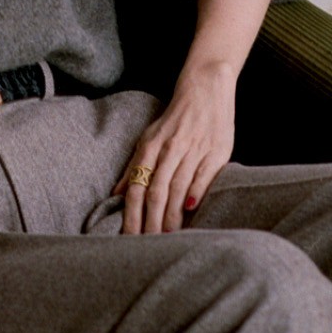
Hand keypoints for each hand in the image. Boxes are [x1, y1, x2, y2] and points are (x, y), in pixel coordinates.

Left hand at [113, 61, 235, 233]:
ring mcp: (193, 150)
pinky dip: (195, 193)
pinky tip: (190, 211)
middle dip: (150, 221)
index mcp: (151, 146)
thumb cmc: (175, 118)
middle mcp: (170, 149)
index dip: (132, 213)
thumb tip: (116, 193)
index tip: (128, 237)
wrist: (206, 87)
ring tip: (167, 237)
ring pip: (178, 188)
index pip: (137, 186)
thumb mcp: (150, 137)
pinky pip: (203, 176)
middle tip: (147, 245)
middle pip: (156, 192)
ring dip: (172, 215)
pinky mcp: (216, 151)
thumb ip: (135, 166)